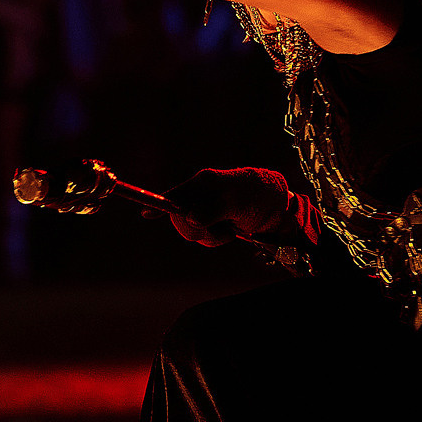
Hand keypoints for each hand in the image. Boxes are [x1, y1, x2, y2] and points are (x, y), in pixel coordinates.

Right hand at [163, 167, 315, 247]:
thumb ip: (212, 210)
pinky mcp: (209, 222)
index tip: (147, 214)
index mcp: (203, 182)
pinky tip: (231, 231)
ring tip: (231, 228)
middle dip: (198, 229)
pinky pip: (203, 237)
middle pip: (180, 219)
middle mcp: (199, 195)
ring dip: (212, 236)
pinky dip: (217, 238)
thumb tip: (190, 218)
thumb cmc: (255, 195)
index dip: (159, 204)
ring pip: (192, 231)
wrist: (274, 205)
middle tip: (219, 230)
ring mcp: (202, 209)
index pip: (175, 195)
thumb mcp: (236, 202)